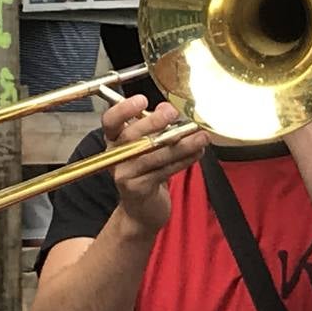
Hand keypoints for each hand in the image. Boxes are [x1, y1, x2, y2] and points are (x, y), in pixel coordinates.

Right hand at [102, 95, 207, 236]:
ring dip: (181, 143)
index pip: (110, 120)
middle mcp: (115, 155)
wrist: (141, 210)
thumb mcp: (146, 145)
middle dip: (154, 122)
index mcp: (114, 139)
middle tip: (174, 113)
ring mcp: (124, 172)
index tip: (143, 100)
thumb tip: (169, 108)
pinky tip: (198, 152)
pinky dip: (184, 160)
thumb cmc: (146, 171)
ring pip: (153, 154)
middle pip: (131, 135)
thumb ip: (155, 127)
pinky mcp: (138, 188)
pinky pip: (164, 170)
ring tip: (201, 136)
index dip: (123, 109)